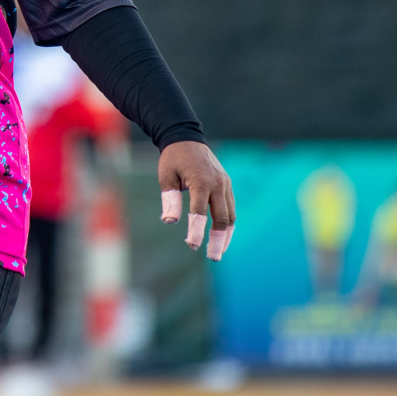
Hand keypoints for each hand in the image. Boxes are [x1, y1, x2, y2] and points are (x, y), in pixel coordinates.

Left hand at [158, 140, 234, 260]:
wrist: (186, 138)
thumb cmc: (173, 159)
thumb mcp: (166, 176)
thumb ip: (170, 199)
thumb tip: (170, 221)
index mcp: (201, 181)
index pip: (200, 212)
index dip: (197, 231)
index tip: (192, 246)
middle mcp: (217, 184)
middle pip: (223, 218)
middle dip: (218, 239)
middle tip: (213, 257)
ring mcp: (225, 184)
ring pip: (230, 215)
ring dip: (225, 234)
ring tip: (218, 251)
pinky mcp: (226, 185)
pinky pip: (230, 207)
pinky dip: (226, 223)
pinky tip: (221, 235)